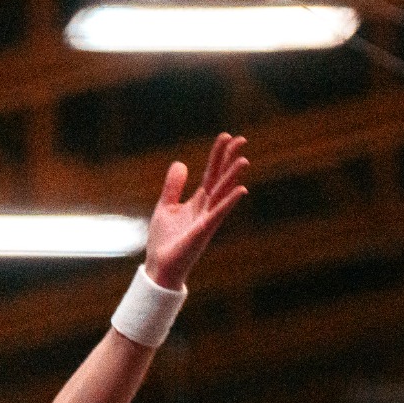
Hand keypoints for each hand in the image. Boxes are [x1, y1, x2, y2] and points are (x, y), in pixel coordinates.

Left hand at [145, 132, 248, 290]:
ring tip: (244, 159)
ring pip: (223, 193)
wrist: (159, 266)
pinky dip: (229, 200)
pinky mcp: (204, 230)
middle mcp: (206, 208)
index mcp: (198, 202)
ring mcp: (207, 219)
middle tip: (242, 139)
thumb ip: (173, 186)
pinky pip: (219, 213)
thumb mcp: (165, 207)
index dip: (218, 155)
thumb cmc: (164, 242)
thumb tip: (181, 163)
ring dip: (233, 176)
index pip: (211, 173)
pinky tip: (242, 188)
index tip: (226, 136)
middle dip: (230, 159)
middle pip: (221, 178)